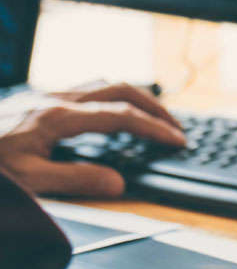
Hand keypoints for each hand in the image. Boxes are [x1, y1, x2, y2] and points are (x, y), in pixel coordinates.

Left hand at [0, 82, 184, 196]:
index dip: (153, 128)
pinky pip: (86, 90)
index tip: (176, 139)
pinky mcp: (37, 101)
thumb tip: (117, 183)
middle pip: (120, 89)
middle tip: (174, 126)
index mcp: (57, 117)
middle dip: (153, 106)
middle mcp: (56, 99)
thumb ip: (76, 180)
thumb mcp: (28, 180)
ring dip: (133, 98)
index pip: (120, 116)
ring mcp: (46, 96)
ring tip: (150, 117)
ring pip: (104, 84)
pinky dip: (110, 98)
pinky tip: (108, 115)